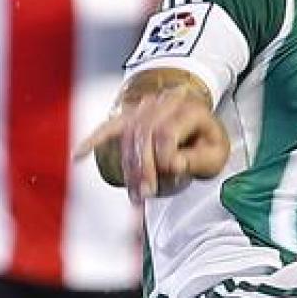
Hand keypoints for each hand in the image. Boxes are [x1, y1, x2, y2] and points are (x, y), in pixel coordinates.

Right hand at [74, 86, 228, 202]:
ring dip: (128, 166)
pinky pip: (110, 125)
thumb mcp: (216, 155)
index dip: (165, 157)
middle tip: (144, 194)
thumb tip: (172, 165)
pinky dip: (94, 139)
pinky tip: (79, 155)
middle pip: (144, 133)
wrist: (203, 127)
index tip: (170, 175)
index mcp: (191, 109)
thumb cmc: (209, 143)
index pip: (167, 132)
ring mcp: (147, 106)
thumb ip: (197, 160)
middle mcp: (167, 103)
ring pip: (127, 134)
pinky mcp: (131, 115)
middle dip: (142, 167)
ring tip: (133, 193)